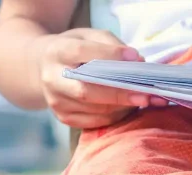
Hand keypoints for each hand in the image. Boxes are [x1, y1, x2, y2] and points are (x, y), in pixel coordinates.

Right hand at [38, 28, 167, 128]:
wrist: (45, 68)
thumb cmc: (74, 50)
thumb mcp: (89, 36)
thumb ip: (111, 45)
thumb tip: (136, 62)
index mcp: (56, 52)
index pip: (81, 53)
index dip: (109, 56)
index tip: (135, 58)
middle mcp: (52, 79)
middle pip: (86, 91)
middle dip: (119, 94)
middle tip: (146, 94)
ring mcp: (56, 102)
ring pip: (94, 109)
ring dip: (122, 107)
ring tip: (144, 100)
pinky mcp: (64, 118)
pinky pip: (95, 121)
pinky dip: (116, 116)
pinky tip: (128, 107)